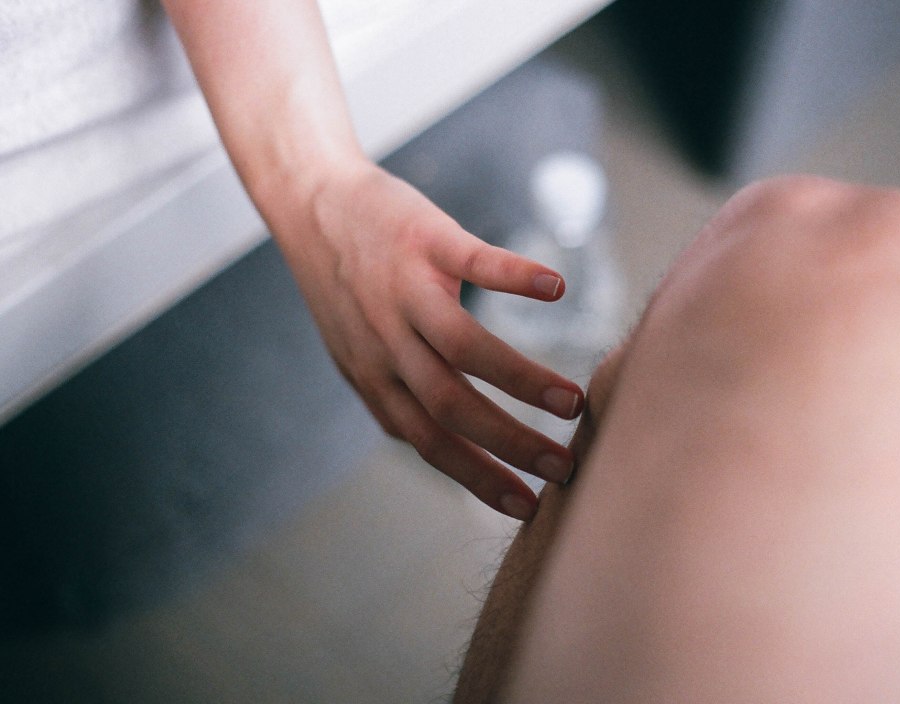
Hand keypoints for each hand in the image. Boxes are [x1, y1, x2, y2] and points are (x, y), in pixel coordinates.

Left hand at [274, 160, 583, 519]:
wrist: (308, 204)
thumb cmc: (346, 284)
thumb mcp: (356, 352)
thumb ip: (393, 396)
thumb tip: (434, 443)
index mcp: (377, 376)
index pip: (431, 441)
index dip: (479, 478)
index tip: (526, 506)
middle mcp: (387, 342)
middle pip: (450, 407)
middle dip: (510, 445)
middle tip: (563, 468)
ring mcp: (405, 290)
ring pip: (463, 348)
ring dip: (522, 380)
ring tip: (571, 403)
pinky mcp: (424, 240)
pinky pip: (474, 262)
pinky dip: (517, 277)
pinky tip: (556, 289)